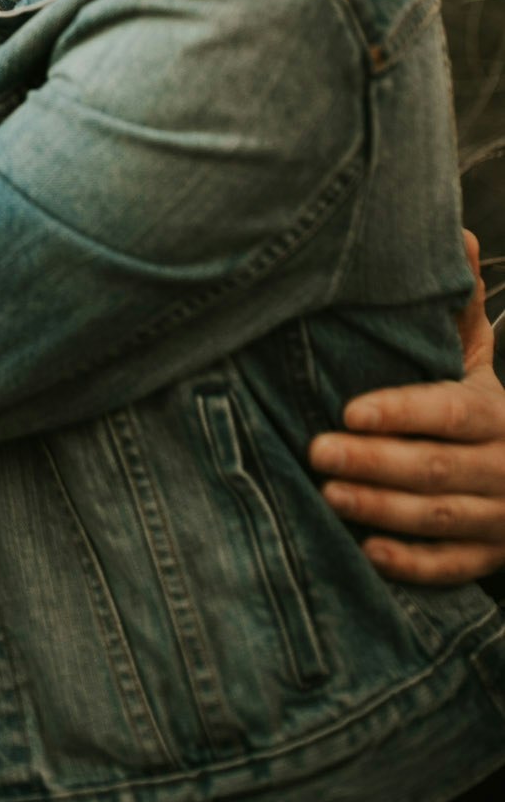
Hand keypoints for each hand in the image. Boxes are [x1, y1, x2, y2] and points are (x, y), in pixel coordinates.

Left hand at [309, 230, 504, 584]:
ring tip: (327, 493)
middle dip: (375, 462)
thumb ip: (461, 304)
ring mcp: (498, 519)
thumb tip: (455, 233)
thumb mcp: (476, 354)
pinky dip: (412, 564)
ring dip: (382, 509)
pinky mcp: (486, 557)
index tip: (349, 410)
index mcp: (496, 413)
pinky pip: (451, 568)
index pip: (450, 412)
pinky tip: (367, 550)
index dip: (402, 412)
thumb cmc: (480, 402)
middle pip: (437, 468)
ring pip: (439, 520)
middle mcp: (503, 468)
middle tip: (316, 450)